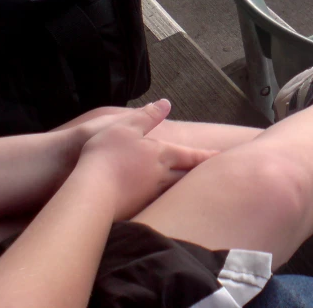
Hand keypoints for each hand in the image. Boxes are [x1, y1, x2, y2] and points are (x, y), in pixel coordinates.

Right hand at [75, 100, 216, 219]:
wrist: (92, 192)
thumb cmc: (108, 155)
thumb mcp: (127, 126)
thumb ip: (147, 115)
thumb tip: (165, 102)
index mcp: (163, 155)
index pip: (191, 156)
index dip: (206, 156)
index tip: (220, 157)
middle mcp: (162, 176)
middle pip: (186, 175)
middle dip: (198, 173)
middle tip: (211, 173)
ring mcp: (151, 195)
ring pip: (174, 190)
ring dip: (184, 187)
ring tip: (192, 187)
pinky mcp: (138, 209)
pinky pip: (157, 202)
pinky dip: (165, 201)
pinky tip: (164, 203)